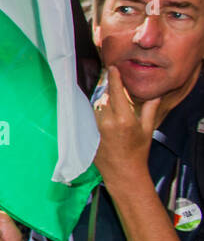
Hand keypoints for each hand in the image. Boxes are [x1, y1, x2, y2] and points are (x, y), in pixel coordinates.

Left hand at [93, 66, 158, 185]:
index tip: (112, 68)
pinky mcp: (87, 133)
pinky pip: (89, 117)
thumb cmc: (137, 152)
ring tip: (105, 103)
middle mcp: (106, 122)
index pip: (116, 93)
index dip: (114, 78)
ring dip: (100, 103)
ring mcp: (94, 128)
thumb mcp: (147, 129)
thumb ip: (149, 110)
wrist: (123, 172)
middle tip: (110, 84)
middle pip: (103, 97)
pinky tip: (98, 114)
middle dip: (107, 91)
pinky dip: (93, 113)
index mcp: (123, 119)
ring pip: (95, 107)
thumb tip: (154, 95)